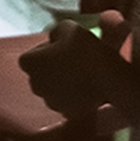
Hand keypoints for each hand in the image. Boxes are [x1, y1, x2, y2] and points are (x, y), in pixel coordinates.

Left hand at [18, 12, 133, 119]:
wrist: (110, 78)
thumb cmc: (86, 50)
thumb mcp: (68, 27)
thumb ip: (55, 31)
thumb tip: (54, 39)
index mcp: (29, 64)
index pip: (30, 56)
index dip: (44, 51)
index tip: (61, 48)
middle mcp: (35, 85)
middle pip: (39, 75)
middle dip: (51, 68)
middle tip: (72, 59)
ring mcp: (51, 102)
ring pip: (53, 90)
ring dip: (62, 82)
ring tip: (83, 73)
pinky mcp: (68, 113)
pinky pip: (68, 102)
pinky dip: (74, 96)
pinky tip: (88, 86)